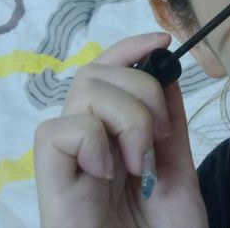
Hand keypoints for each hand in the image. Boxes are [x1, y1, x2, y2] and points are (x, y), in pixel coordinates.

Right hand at [33, 33, 207, 227]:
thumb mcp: (178, 171)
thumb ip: (169, 125)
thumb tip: (165, 72)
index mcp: (114, 138)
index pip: (107, 74)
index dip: (130, 49)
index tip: (162, 41)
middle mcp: (87, 145)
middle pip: (94, 74)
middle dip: (139, 90)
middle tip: (158, 135)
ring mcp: (67, 165)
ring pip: (79, 95)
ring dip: (124, 116)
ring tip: (140, 159)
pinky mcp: (51, 188)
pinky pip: (56, 134)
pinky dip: (92, 140)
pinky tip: (108, 170)